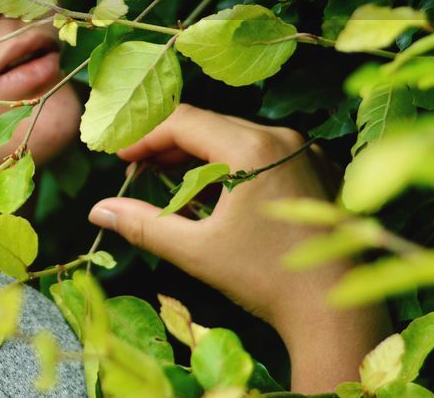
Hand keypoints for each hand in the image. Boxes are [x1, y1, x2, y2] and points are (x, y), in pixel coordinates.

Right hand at [86, 103, 390, 390]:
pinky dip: (232, 165)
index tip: (118, 158)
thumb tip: (98, 211)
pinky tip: (213, 194)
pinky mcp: (317, 169)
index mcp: (252, 148)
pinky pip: (263, 152)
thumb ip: (144, 224)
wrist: (334, 313)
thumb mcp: (197, 251)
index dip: (144, 136)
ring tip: (167, 182)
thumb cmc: (265, 279)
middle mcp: (283, 138)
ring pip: (235, 137)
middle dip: (167, 145)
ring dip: (198, 156)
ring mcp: (305, 152)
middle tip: (136, 171)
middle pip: (209, 124)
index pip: (184, 121)